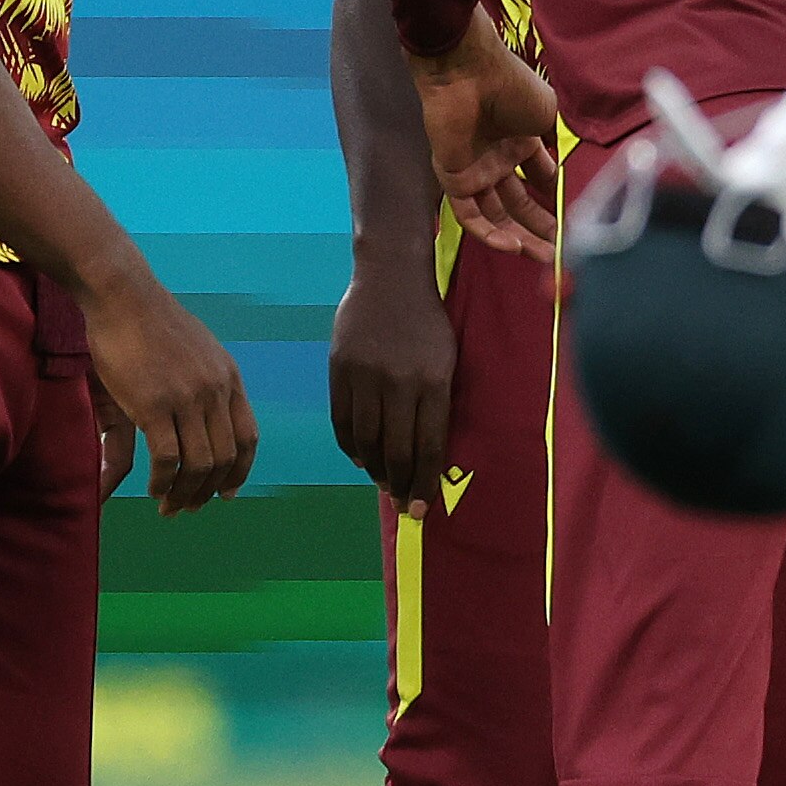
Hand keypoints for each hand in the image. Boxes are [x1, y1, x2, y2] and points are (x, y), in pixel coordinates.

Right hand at [81, 263, 256, 514]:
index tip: (228, 492)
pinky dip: (163, 482)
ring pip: (199, 464)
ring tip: (170, 506)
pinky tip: (154, 490)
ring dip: (185, 493)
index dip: (240, 471)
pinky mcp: (153, 405)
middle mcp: (215, 391)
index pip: (248, 437)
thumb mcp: (195, 352)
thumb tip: (201, 415)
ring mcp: (187, 399)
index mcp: (230, 378)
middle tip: (190, 507)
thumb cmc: (151, 323)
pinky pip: (167, 459)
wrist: (123, 295)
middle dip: (209, 490)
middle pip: (225, 457)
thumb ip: (204, 384)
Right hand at [327, 259, 455, 512]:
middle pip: (397, 450)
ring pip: (366, 440)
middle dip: (401, 484)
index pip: (428, 446)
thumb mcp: (447, 359)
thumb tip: (429, 453)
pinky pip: (342, 421)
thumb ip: (438, 402)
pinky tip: (362, 459)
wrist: (391, 276)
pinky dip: (350, 447)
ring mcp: (365, 376)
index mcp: (433, 381)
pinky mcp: (339, 369)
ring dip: (376, 469)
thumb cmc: (428, 322)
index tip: (423, 509)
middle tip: (404, 505)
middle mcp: (399, 382)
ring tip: (385, 483)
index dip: (424, 482)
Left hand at [410, 14, 560, 254]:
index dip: (554, 201)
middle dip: (539, 228)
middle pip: (518, 204)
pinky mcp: (454, 178)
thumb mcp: (547, 112)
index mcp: (520, 142)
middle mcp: (497, 160)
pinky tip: (512, 245)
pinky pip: (469, 214)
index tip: (572, 222)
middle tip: (558, 251)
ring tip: (541, 256)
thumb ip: (554, 142)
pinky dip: (488, 233)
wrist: (470, 71)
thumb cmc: (511, 85)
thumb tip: (563, 170)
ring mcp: (475, 171)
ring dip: (518, 238)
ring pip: (495, 215)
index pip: (538, 180)